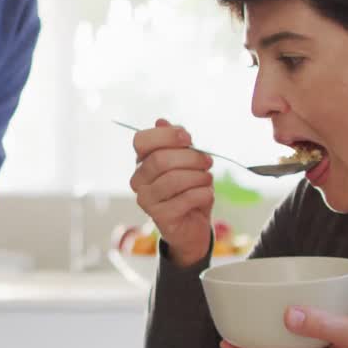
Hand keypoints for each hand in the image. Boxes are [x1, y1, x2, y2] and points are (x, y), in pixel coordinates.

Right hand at [127, 118, 214, 266]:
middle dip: (190, 157)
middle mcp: (138, 180)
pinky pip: (184, 199)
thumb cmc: (189, 189)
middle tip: (208, 161)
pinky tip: (207, 194)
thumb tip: (161, 121)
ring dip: (198, 177)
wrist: (193, 225)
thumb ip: (176, 143)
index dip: (166, 136)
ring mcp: (146, 200)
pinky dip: (202, 193)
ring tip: (207, 180)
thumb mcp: (187, 162)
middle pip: (160, 159)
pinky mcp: (160, 217)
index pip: (141, 140)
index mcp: (142, 161)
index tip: (188, 138)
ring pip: (173, 179)